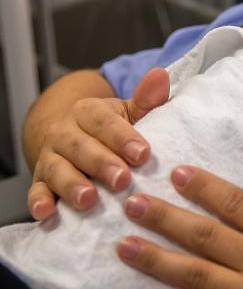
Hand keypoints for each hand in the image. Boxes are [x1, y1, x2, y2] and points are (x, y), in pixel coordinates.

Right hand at [27, 68, 169, 219]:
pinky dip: (39, 202)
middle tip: (123, 179)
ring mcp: (50, 157)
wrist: (74, 137)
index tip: (144, 154)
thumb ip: (146, 100)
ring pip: (57, 169)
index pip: (104, 121)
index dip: (123, 137)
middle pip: (81, 146)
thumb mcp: (130, 113)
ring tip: (89, 199)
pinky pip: (36, 191)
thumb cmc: (111, 129)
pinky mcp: (40, 181)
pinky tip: (47, 212)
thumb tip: (160, 76)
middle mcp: (64, 132)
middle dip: (101, 163)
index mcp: (87, 111)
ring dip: (72, 185)